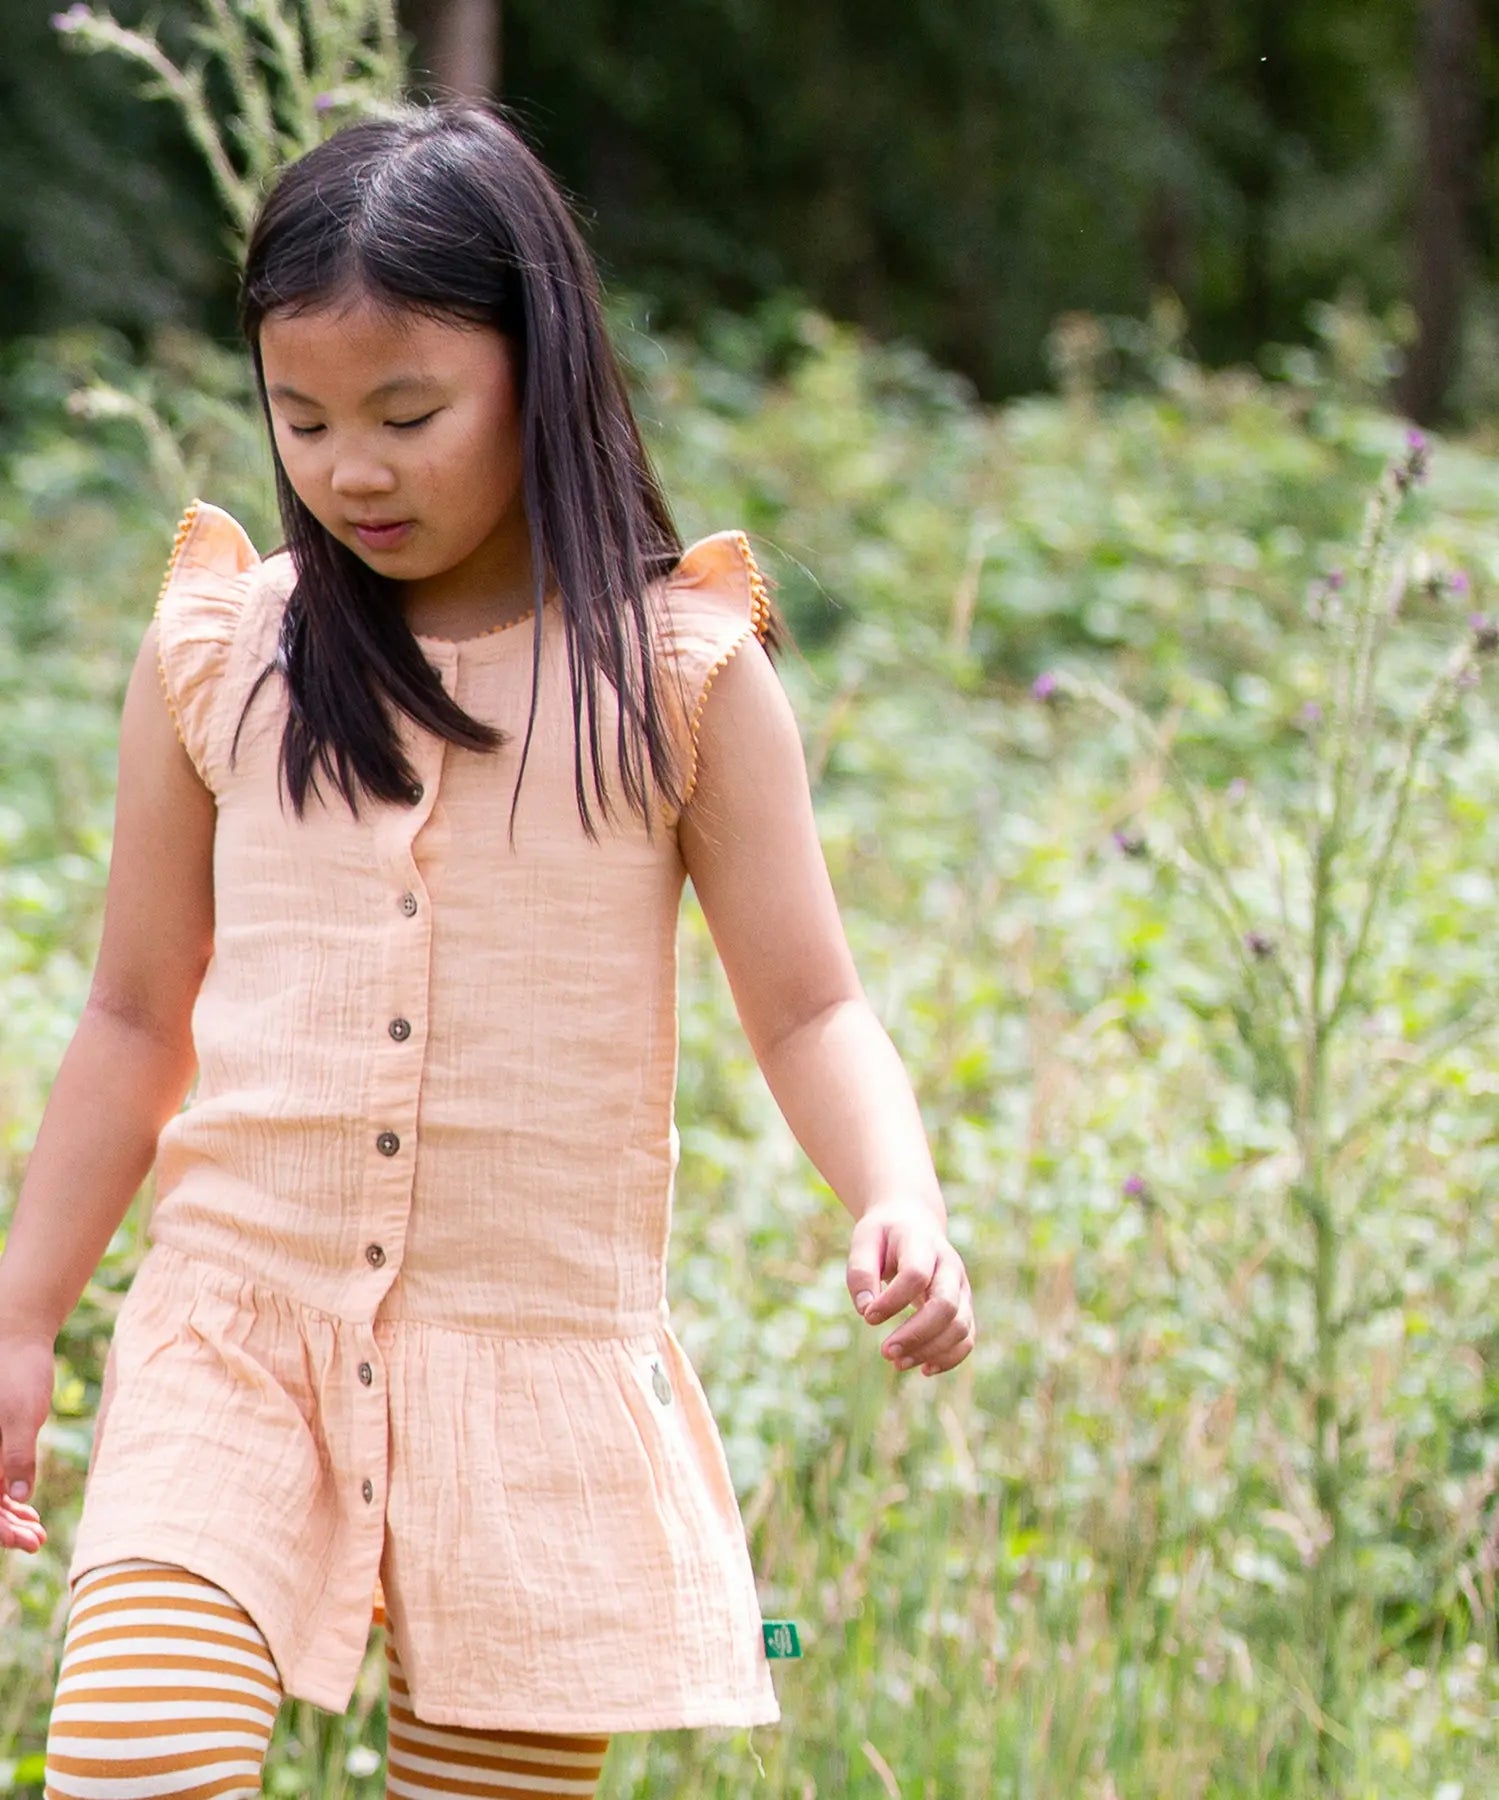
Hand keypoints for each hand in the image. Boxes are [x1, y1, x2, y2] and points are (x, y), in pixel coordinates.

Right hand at [0, 1328, 52, 1553]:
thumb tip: (16, 1499)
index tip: (23, 1542)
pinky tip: (28, 1510)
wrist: (17, 1334)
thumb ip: (16, 1457)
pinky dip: (7, 1498)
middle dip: (4, 1527)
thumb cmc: (16, 1371)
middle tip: (37, 1541)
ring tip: (37, 1534)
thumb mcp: (21, 1415)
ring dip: (6, 1517)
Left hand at [846, 1200, 974, 1376]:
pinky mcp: (964, 1307)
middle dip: (916, 1334)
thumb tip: (866, 1310)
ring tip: (896, 1362)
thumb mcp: (865, 1240)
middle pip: (945, 1305)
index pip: (916, 1275)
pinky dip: (949, 1358)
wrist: (914, 1222)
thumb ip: (861, 1272)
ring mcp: (961, 1288)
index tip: (867, 1316)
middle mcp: (949, 1266)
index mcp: (923, 1243)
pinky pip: (967, 1338)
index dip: (893, 1301)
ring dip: (929, 1350)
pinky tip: (924, 1368)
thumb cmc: (884, 1235)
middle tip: (885, 1352)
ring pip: (960, 1326)